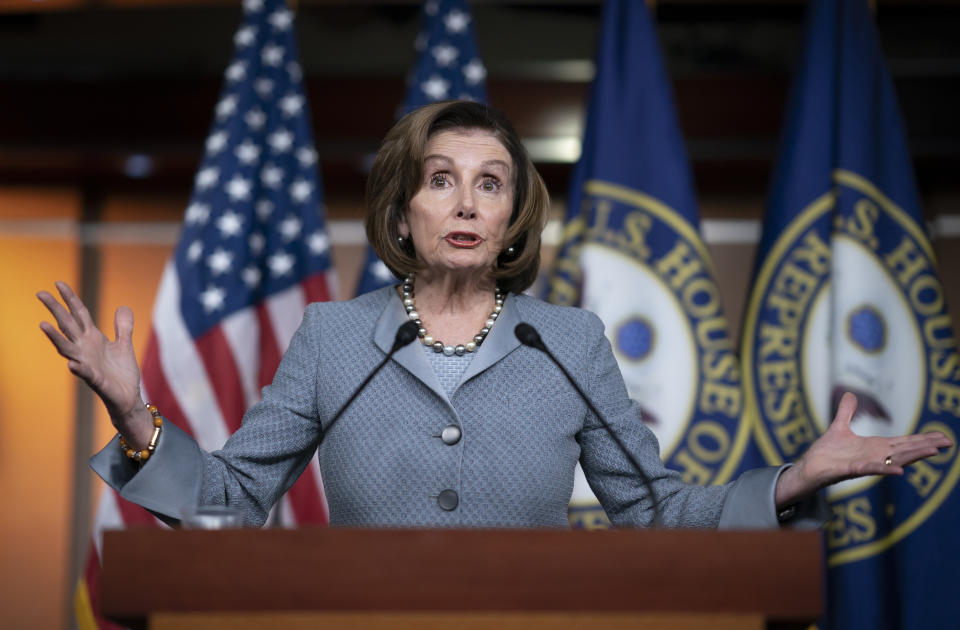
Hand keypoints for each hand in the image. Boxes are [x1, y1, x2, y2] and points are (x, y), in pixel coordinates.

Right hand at [37, 281, 152, 445]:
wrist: (128, 397)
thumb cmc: (121, 373)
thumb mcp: (124, 345)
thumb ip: (122, 327)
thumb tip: (123, 306)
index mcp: (93, 339)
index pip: (79, 314)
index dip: (70, 298)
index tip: (58, 283)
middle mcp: (86, 349)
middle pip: (67, 326)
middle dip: (55, 309)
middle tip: (40, 293)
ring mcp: (88, 364)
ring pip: (67, 349)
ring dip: (55, 338)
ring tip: (43, 324)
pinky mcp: (96, 380)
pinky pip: (85, 374)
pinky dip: (79, 369)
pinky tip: (72, 364)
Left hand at [775, 392, 953, 506]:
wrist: (808, 468)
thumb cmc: (826, 453)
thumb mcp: (838, 427)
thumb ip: (846, 412)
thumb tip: (848, 393)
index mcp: (874, 447)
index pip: (903, 442)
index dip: (922, 439)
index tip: (942, 436)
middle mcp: (874, 457)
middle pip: (905, 450)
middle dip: (926, 446)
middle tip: (948, 441)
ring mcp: (864, 464)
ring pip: (894, 460)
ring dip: (912, 456)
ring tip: (933, 451)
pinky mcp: (850, 470)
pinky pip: (870, 470)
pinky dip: (884, 469)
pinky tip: (899, 470)